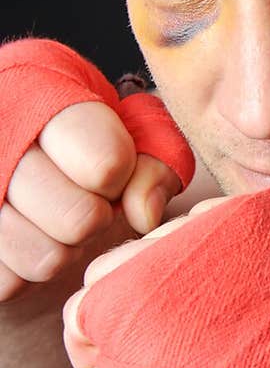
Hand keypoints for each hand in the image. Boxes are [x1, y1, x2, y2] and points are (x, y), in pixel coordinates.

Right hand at [0, 38, 194, 304]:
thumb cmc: (82, 143)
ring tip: (47, 220)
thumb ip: (158, 159)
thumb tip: (143, 213)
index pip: (106, 164)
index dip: (119, 178)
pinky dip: (20, 272)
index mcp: (37, 85)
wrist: (24, 158)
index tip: (107, 166)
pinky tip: (16, 238)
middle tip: (79, 200)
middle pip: (79, 219)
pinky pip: (7, 282)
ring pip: (45, 257)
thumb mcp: (130, 132)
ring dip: (59, 249)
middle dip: (93, 218)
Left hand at [62, 186, 269, 367]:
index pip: (214, 225)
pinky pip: (82, 304)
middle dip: (161, 309)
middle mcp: (241, 214)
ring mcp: (183, 248)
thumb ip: (257, 264)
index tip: (232, 341)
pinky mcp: (131, 289)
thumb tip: (197, 237)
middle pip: (163, 243)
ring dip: (124, 330)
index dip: (208, 290)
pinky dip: (90, 349)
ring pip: (117, 265)